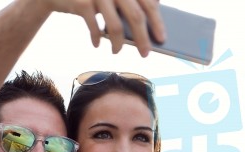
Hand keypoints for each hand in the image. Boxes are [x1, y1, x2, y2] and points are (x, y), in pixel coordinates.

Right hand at [43, 0, 165, 55]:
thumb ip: (128, 4)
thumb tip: (147, 29)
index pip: (148, 2)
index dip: (157, 21)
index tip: (162, 39)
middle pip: (136, 16)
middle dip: (142, 38)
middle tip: (145, 54)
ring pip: (115, 26)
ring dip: (118, 44)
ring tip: (116, 52)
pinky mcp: (82, 3)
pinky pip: (95, 28)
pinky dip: (97, 39)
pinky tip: (97, 45)